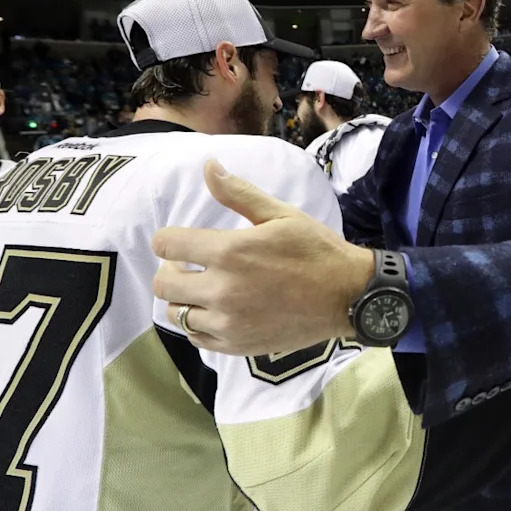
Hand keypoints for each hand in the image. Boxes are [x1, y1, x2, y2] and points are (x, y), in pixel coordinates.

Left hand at [152, 160, 374, 354]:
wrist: (348, 297)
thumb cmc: (316, 250)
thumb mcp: (281, 214)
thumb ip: (238, 193)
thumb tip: (208, 166)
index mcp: (230, 252)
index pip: (166, 245)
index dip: (168, 239)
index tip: (181, 241)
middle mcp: (222, 290)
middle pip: (163, 284)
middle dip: (172, 269)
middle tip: (191, 265)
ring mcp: (228, 323)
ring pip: (175, 314)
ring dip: (183, 299)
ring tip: (204, 290)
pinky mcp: (238, 345)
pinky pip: (197, 338)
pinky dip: (199, 324)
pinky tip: (215, 312)